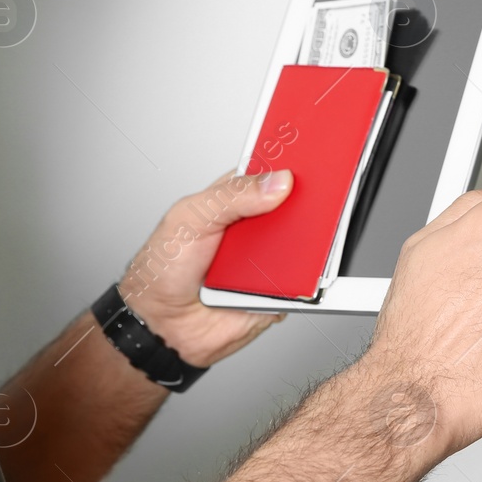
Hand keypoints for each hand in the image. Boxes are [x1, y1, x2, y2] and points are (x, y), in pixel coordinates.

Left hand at [119, 170, 295, 366]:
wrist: (163, 326)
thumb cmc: (163, 268)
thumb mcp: (189, 218)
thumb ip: (231, 196)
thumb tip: (277, 182)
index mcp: (236, 200)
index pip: (272, 172)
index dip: (292, 161)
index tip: (312, 155)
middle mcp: (258, 227)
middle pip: (298, 207)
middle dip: (311, 202)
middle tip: (319, 196)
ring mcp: (272, 257)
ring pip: (308, 243)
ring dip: (311, 242)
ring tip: (305, 237)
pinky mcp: (281, 288)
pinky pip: (305, 279)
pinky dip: (305, 276)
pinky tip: (296, 272)